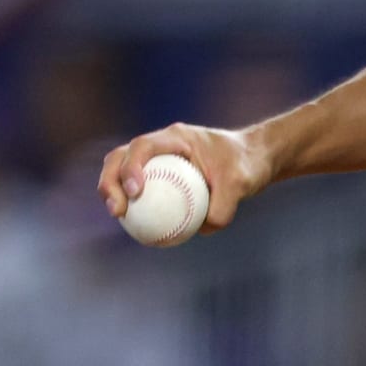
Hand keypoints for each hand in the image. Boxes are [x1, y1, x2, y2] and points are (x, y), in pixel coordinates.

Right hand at [97, 123, 270, 233]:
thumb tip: (201, 229)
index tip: (136, 192)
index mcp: (177, 137)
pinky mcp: (162, 177)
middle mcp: (162, 146)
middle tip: (117, 210)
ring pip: (123, 173)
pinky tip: (137, 228)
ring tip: (119, 217)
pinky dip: (134, 206)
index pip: (143, 146)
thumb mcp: (242, 184)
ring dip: (113, 193)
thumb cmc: (248, 165)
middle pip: (121, 158)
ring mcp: (159, 161)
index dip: (131, 167)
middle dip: (110, 181)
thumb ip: (224, 206)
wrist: (255, 160)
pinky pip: (142, 192)